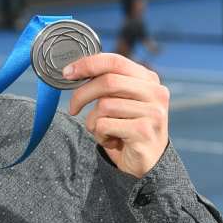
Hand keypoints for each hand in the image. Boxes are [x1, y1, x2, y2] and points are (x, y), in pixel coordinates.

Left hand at [65, 53, 169, 177]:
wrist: (147, 162)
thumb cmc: (127, 126)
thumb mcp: (119, 100)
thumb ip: (106, 83)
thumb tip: (72, 71)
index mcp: (148, 79)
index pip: (114, 60)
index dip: (87, 64)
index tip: (67, 73)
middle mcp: (155, 92)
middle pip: (107, 82)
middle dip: (82, 94)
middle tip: (73, 108)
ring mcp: (153, 112)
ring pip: (104, 105)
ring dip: (93, 121)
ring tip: (103, 130)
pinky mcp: (144, 131)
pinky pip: (105, 125)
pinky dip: (100, 135)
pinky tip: (112, 141)